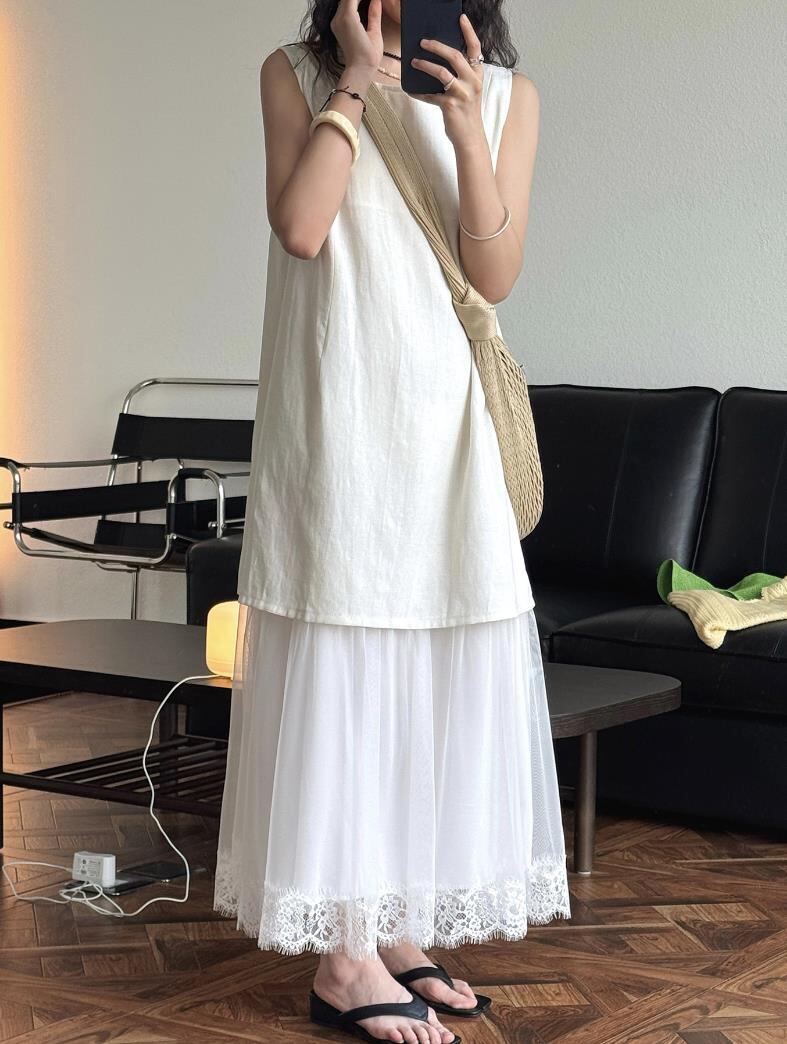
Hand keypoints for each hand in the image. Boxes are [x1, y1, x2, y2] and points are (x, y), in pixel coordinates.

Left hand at [331, 0, 382, 74]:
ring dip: (354, 0)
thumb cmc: (368, 56)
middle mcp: (338, 19)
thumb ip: (375, 13)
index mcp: (348, 18)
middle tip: (370, 1)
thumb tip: (376, 0)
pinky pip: (342, 9)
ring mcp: (335, 23)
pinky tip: (360, 5)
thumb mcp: (375, 32)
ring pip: (343, 2)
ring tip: (366, 3)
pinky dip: (350, 5)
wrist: (358, 70)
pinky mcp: (336, 27)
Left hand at [408, 12, 485, 148]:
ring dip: (425, 65)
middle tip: (423, 41)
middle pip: (455, 56)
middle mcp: (473, 82)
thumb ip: (460, 75)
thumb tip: (438, 61)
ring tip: (413, 61)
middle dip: (437, 46)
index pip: (475, 49)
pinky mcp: (450, 106)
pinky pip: (430, 95)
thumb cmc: (466, 113)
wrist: (470, 138)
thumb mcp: (469, 91)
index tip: (461, 18)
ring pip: (442, 72)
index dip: (469, 31)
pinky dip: (419, 93)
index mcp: (478, 75)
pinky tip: (410, 90)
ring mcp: (462, 94)